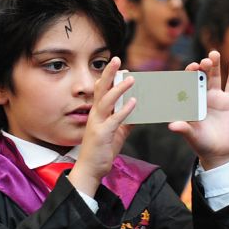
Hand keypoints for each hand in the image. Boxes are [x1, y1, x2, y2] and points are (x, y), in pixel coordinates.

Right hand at [69, 57, 136, 195]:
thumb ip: (126, 120)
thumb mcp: (117, 132)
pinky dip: (124, 110)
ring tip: (131, 79)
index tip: (119, 66)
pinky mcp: (101, 135)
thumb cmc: (102, 149)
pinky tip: (134, 102)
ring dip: (118, 89)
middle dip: (109, 73)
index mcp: (98, 113)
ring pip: (106, 101)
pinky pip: (114, 120)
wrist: (91, 169)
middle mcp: (95, 115)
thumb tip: (138, 108)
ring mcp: (97, 124)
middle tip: (117, 59)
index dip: (109, 77)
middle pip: (100, 89)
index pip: (101, 89)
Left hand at [168, 51, 228, 169]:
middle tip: (203, 62)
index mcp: (190, 102)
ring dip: (214, 65)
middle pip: (200, 78)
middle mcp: (202, 97)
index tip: (190, 67)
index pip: (187, 85)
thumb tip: (172, 125)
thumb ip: (184, 129)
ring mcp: (216, 97)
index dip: (188, 75)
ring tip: (213, 54)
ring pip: (215, 77)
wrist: (221, 152)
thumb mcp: (193, 137)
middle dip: (200, 68)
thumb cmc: (202, 144)